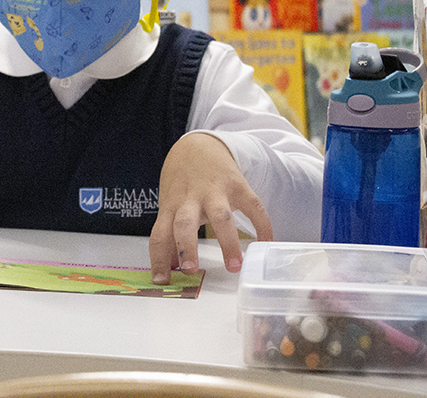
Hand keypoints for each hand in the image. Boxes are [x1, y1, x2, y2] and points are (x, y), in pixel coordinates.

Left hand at [149, 133, 271, 283]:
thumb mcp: (171, 204)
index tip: (161, 281)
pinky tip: (267, 243)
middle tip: (190, 270)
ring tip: (235, 267)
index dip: (159, 258)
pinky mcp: (238, 186)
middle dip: (186, 247)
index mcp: (171, 206)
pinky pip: (253, 207)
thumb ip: (170, 234)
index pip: (160, 234)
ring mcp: (215, 191)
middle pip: (184, 223)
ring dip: (227, 242)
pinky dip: (262, 225)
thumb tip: (170, 269)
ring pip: (220, 216)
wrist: (199, 144)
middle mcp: (190, 199)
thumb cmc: (182, 182)